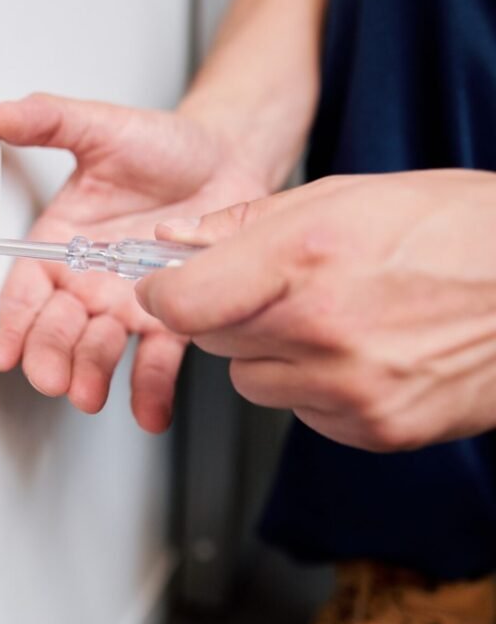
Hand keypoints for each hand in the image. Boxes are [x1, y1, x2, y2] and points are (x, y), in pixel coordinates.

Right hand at [0, 93, 268, 430]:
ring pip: (98, 350)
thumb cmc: (166, 147)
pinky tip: (146, 411)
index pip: (24, 289)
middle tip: (49, 373)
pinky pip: (157, 360)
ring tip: (88, 392)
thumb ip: (50, 121)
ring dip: (89, 374)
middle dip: (47, 355)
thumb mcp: (103, 127)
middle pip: (54, 330)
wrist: (230, 158)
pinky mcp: (174, 317)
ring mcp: (129, 304)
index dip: (7, 321)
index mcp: (63, 242)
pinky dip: (150, 390)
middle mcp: (89, 280)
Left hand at [137, 170, 495, 449]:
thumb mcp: (348, 194)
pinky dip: (314, 387)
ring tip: (331, 318)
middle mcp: (324, 330)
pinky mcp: (376, 428)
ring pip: (252, 381)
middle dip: (225, 313)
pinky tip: (361, 352)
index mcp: (308, 258)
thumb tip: (175, 241)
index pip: (180, 305)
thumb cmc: (461, 230)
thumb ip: (245, 223)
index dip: (163, 294)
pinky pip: (302, 412)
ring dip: (271, 354)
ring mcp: (352, 389)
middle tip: (275, 288)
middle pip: (212, 341)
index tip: (167, 286)